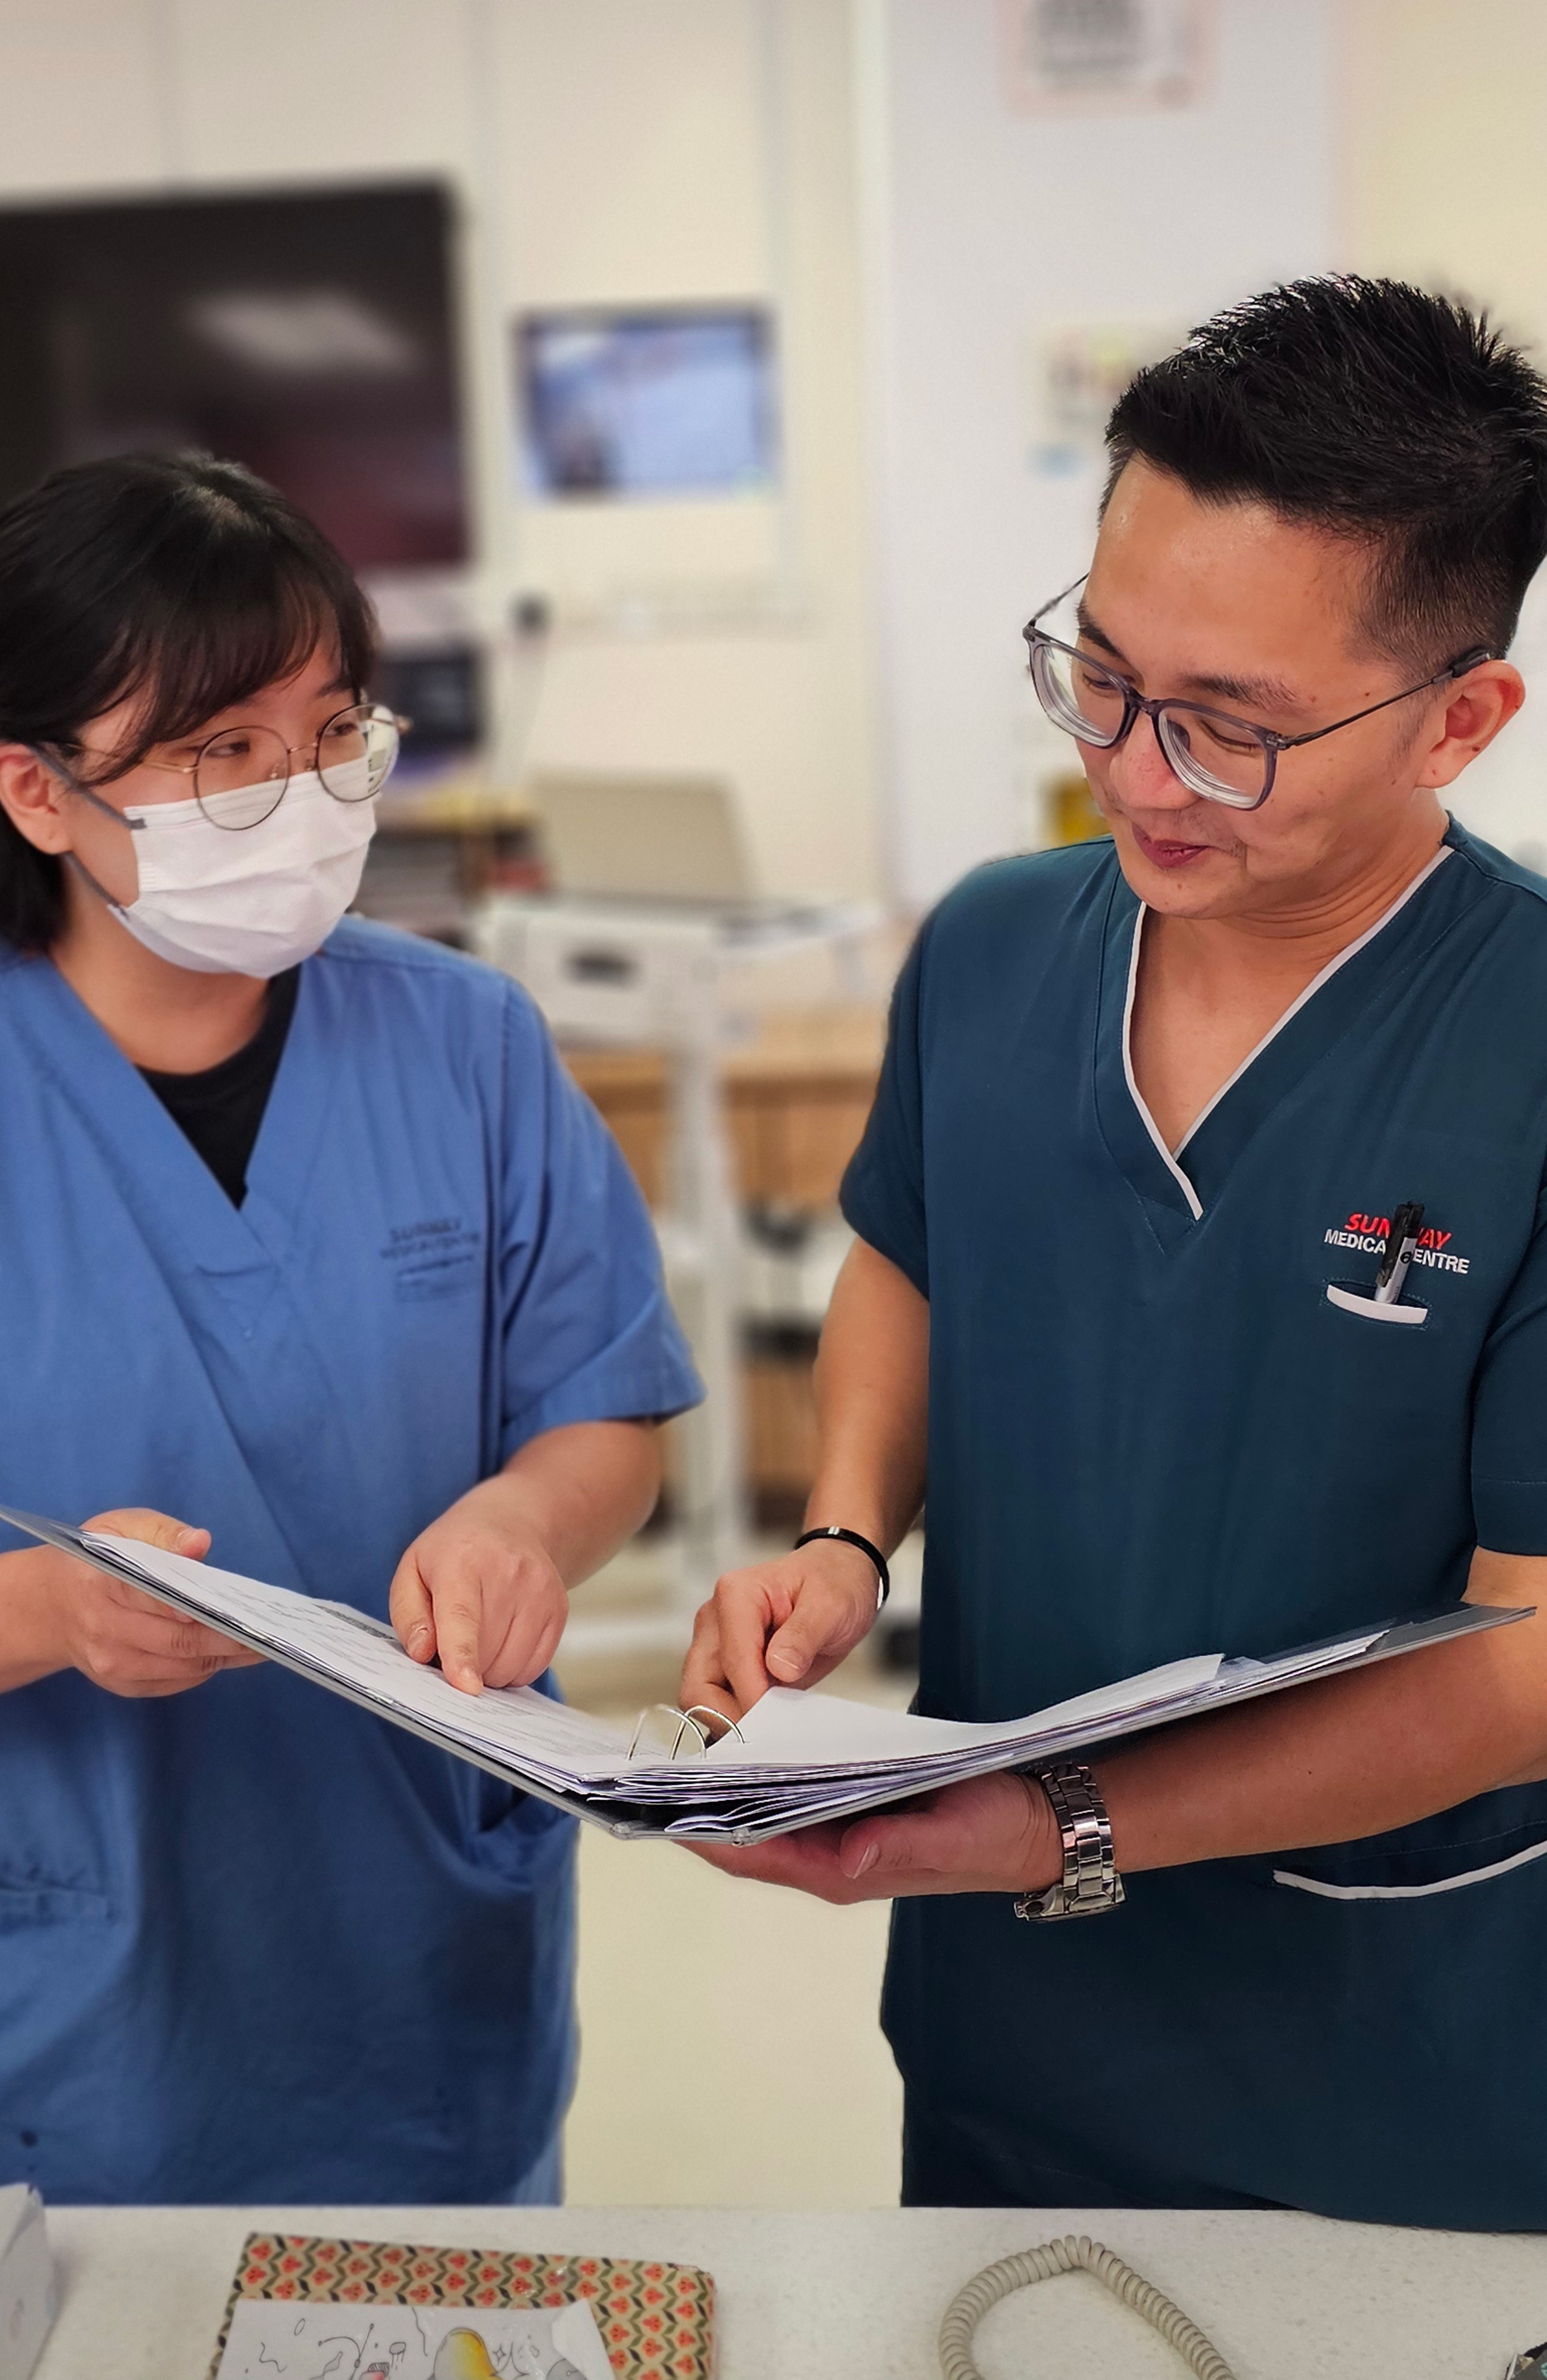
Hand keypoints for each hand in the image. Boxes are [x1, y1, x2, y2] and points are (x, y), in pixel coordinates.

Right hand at [26, 1508, 259, 1697]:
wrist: (53, 1605)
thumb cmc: (97, 1559)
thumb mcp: (122, 1528)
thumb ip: (163, 1533)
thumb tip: (199, 1543)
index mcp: (100, 1583)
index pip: (157, 1598)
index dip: (201, 1606)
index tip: (238, 1606)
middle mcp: (103, 1630)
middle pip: (177, 1640)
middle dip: (229, 1638)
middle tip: (269, 1630)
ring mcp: (110, 1664)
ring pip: (182, 1667)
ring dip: (225, 1656)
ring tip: (261, 1641)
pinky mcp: (121, 1685)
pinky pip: (175, 1682)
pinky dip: (206, 1667)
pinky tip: (230, 1652)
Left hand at [390, 1509, 567, 1694]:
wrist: (511, 1523)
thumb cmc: (454, 1554)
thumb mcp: (413, 1571)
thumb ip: (409, 1616)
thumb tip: (423, 1653)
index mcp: (462, 1561)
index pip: (462, 1616)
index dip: (462, 1654)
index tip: (466, 1686)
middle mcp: (509, 1573)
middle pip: (486, 1652)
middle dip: (464, 1663)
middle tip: (454, 1639)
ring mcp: (540, 1591)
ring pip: (511, 1666)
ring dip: (489, 1670)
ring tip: (479, 1637)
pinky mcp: (559, 1608)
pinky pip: (534, 1667)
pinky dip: (513, 1669)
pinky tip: (502, 1641)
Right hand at [681, 1538, 882, 1719]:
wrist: (835, 1576)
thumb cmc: (832, 1582)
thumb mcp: (831, 1605)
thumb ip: (803, 1635)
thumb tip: (779, 1668)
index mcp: (736, 1595)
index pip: (733, 1661)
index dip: (753, 1697)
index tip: (777, 1722)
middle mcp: (715, 1618)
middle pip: (698, 1685)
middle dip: (729, 1716)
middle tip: (769, 1731)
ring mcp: (715, 1641)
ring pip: (700, 1697)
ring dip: (732, 1717)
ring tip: (773, 1721)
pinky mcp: (722, 1662)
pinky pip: (716, 1699)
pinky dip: (736, 1714)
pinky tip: (767, 1715)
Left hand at [690, 1769, 1062, 1902]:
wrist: (1034, 1820)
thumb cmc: (995, 1833)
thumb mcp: (952, 1836)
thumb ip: (899, 1846)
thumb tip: (849, 1856)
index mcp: (841, 1870)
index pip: (752, 1855)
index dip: (701, 1834)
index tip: (657, 1808)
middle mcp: (830, 1856)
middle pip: (745, 1836)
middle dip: (700, 1806)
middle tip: (654, 1766)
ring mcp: (840, 1834)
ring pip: (765, 1812)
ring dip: (729, 1785)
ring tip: (685, 1744)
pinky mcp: (854, 1809)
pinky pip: (793, 1794)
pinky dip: (765, 1770)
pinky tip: (747, 1737)